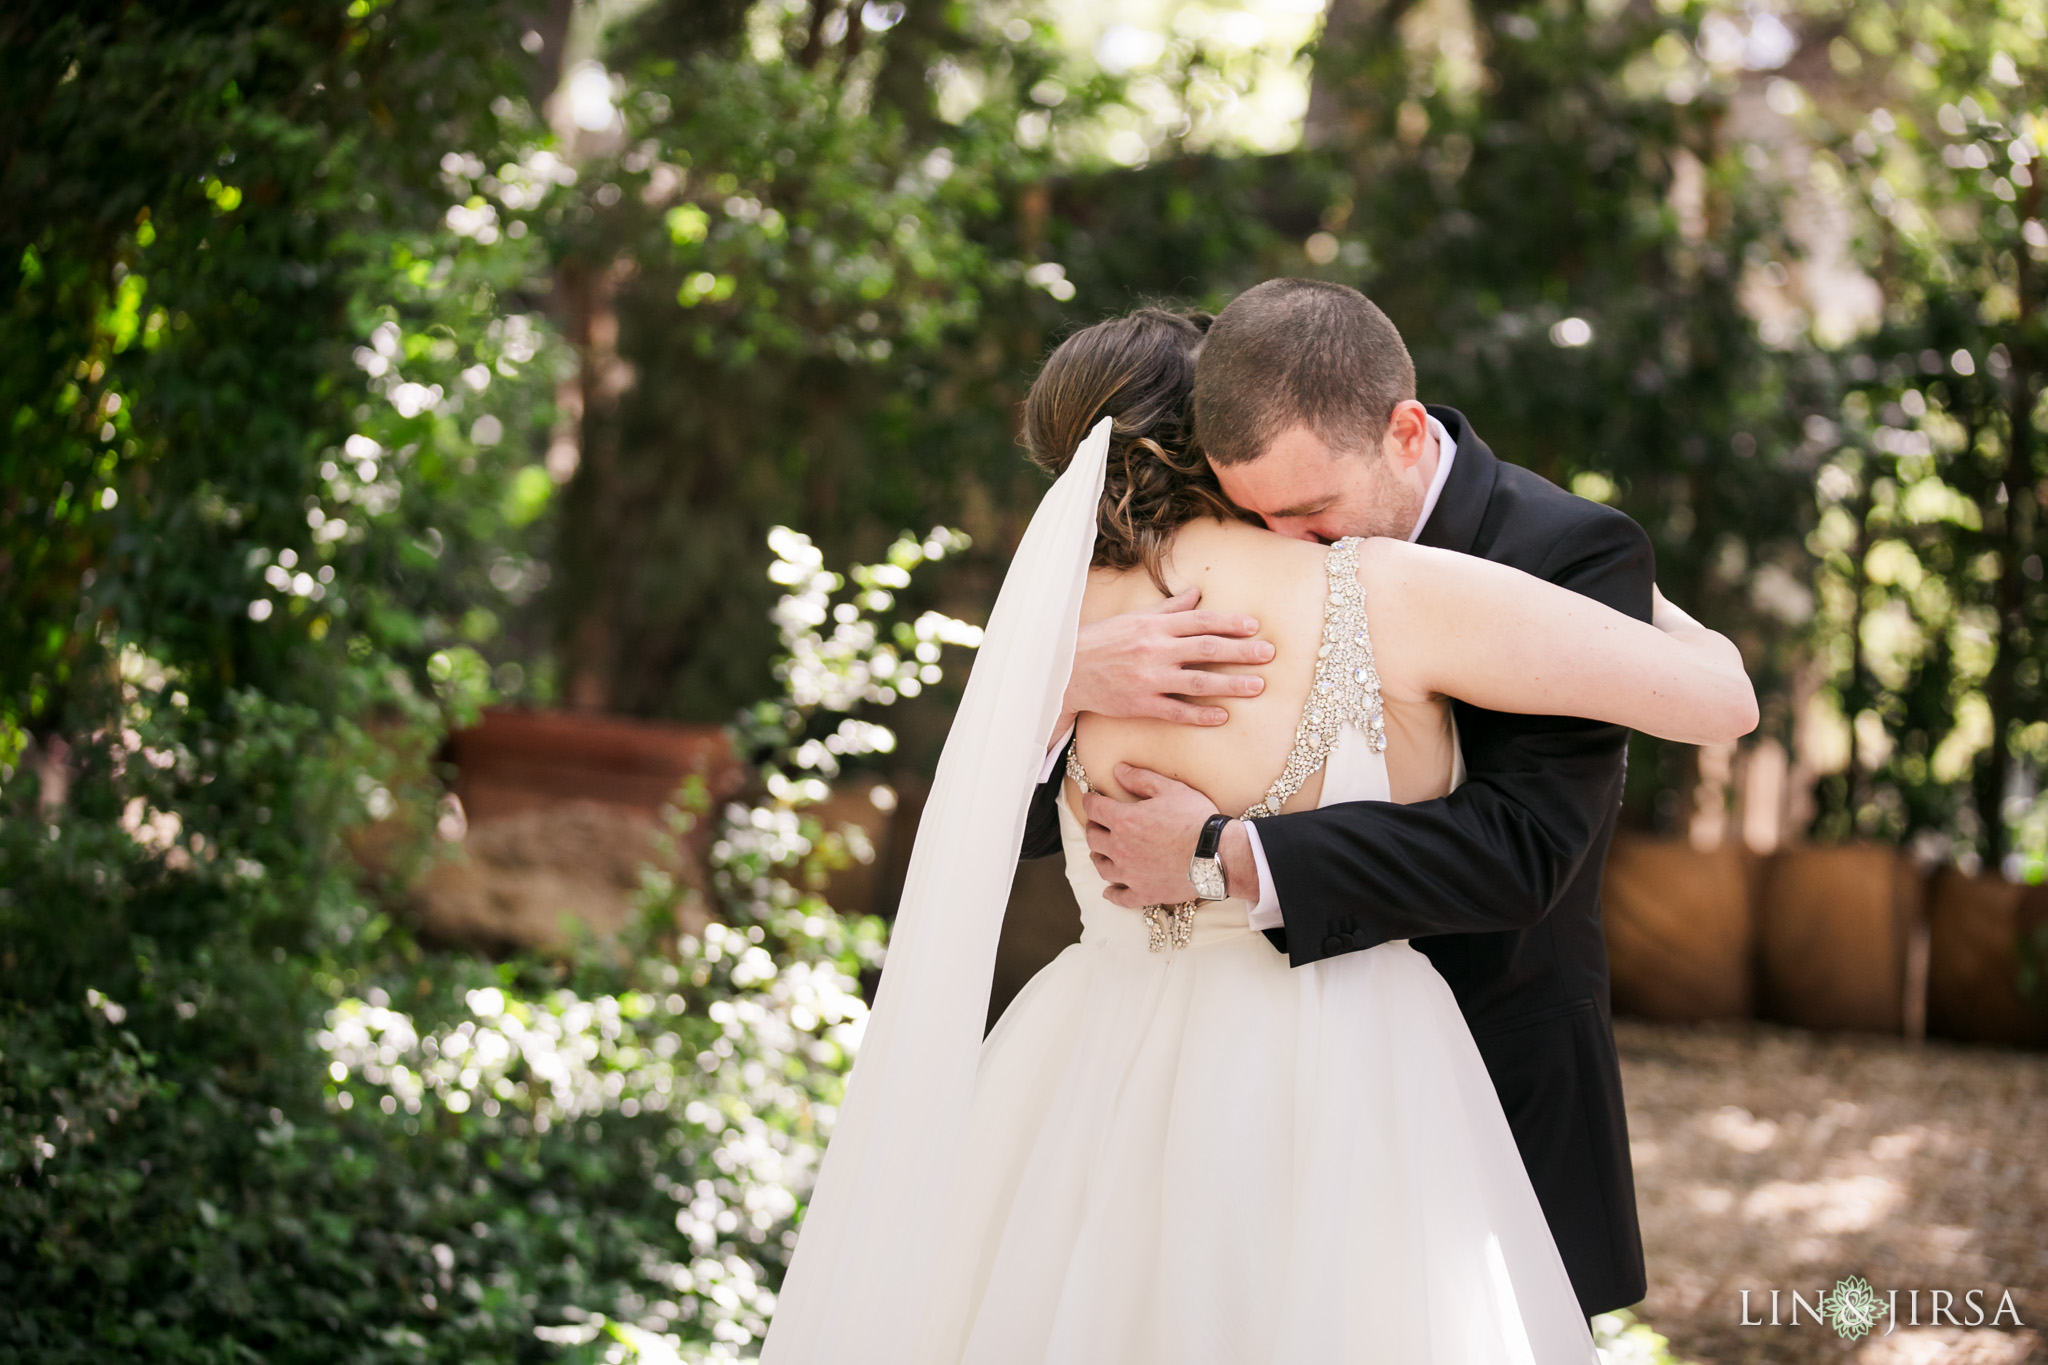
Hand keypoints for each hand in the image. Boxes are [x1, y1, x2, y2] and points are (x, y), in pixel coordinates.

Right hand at [1066, 589, 1272, 728]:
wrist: (1068, 671)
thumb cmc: (1103, 641)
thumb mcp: (1135, 618)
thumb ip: (1169, 608)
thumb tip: (1197, 593)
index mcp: (1155, 626)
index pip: (1200, 621)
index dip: (1230, 623)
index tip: (1255, 627)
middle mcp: (1155, 650)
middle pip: (1207, 649)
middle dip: (1241, 651)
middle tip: (1269, 654)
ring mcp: (1149, 679)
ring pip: (1198, 682)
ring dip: (1230, 684)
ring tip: (1257, 686)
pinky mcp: (1141, 704)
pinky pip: (1176, 711)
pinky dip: (1201, 714)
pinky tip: (1223, 715)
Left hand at [1084, 764, 1221, 907]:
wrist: (1217, 854)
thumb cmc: (1196, 819)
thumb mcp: (1170, 789)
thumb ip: (1140, 779)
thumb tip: (1118, 770)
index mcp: (1124, 820)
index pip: (1094, 809)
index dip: (1090, 801)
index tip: (1092, 800)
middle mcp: (1120, 849)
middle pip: (1093, 838)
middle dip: (1093, 827)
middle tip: (1098, 823)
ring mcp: (1130, 874)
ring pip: (1101, 867)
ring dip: (1098, 856)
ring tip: (1101, 852)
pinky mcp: (1143, 893)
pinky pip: (1119, 897)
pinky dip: (1112, 893)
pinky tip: (1109, 891)